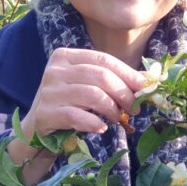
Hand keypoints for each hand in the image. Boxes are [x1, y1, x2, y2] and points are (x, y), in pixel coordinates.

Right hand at [20, 48, 144, 142]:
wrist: (36, 129)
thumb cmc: (69, 105)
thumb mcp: (88, 87)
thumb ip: (113, 80)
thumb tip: (150, 80)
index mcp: (66, 56)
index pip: (104, 59)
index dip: (128, 74)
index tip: (144, 90)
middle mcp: (55, 70)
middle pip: (100, 76)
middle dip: (124, 93)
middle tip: (135, 109)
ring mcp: (48, 91)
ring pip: (92, 95)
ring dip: (112, 109)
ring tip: (118, 119)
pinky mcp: (45, 113)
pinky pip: (77, 116)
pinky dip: (94, 123)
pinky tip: (101, 128)